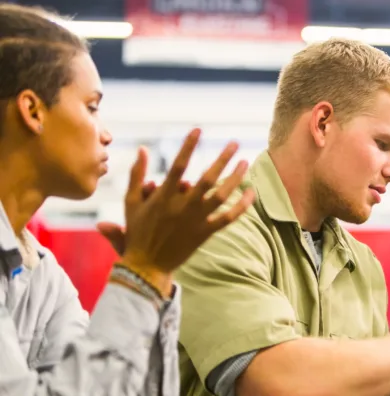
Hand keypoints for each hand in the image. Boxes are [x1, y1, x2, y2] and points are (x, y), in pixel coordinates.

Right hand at [103, 129, 255, 295]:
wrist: (146, 265)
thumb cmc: (137, 231)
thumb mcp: (131, 202)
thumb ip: (137, 175)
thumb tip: (143, 149)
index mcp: (163, 197)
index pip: (178, 166)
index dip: (188, 147)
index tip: (198, 130)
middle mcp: (182, 207)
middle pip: (206, 179)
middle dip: (221, 159)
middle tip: (234, 143)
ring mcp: (196, 220)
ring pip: (220, 196)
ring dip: (235, 178)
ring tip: (245, 162)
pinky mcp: (205, 233)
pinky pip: (228, 218)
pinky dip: (241, 206)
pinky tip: (252, 192)